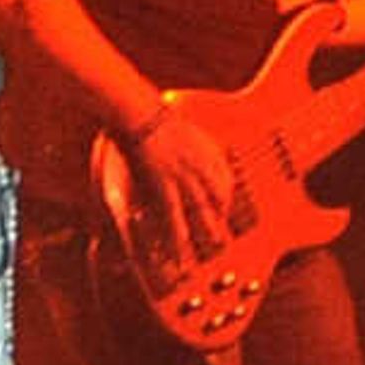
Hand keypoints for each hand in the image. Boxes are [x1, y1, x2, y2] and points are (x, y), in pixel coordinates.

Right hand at [127, 105, 241, 256]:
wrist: (139, 113)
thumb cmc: (152, 116)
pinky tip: (180, 248)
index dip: (224, 199)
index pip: (225, 181)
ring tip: (208, 252)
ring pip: (198, 212)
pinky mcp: (164, 184)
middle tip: (223, 240)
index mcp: (207, 151)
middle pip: (217, 199)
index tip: (222, 211)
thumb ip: (188, 143)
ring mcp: (184, 177)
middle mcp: (201, 167)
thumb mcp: (179, 127)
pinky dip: (177, 234)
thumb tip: (186, 152)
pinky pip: (173, 215)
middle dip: (220, 220)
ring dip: (203, 233)